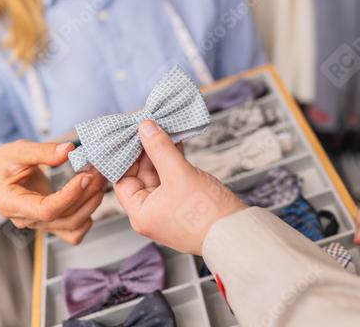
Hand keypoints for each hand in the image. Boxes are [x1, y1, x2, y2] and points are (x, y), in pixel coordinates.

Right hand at [0, 140, 106, 243]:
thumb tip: (69, 149)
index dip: (70, 196)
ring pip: (72, 226)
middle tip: (99, 172)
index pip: (46, 210)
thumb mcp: (18, 151)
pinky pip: (72, 232)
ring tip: (99, 181)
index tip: (85, 176)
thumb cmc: (4, 163)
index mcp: (12, 204)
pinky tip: (92, 198)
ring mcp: (39, 224)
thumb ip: (43, 151)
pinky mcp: (50, 223)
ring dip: (91, 205)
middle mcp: (26, 220)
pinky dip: (87, 219)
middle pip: (65, 219)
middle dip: (87, 196)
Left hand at [114, 121, 245, 254]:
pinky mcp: (184, 203)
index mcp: (141, 213)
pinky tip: (176, 143)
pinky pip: (173, 178)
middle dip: (146, 150)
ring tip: (164, 129)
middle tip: (149, 126)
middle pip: (140, 175)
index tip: (131, 133)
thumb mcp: (179, 174)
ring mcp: (168, 208)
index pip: (122, 178)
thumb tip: (146, 128)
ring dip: (161, 152)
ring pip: (158, 174)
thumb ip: (160, 149)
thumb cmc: (206, 213)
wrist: (237, 232)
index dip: (125, 154)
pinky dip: (173, 161)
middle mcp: (151, 213)